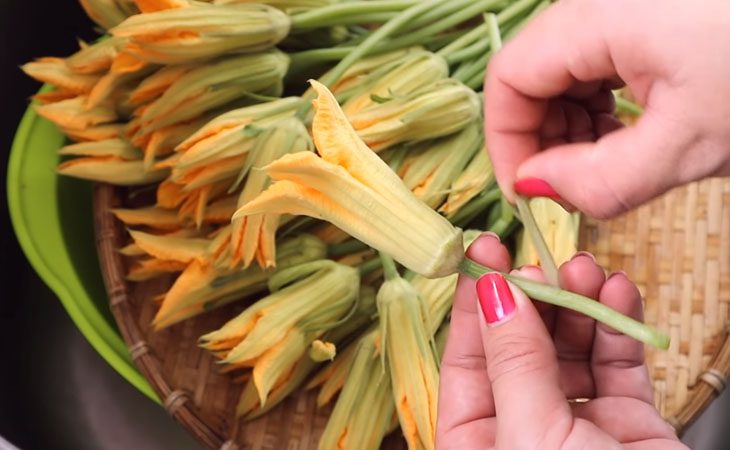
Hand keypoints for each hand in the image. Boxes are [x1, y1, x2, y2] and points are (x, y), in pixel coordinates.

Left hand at [435, 234, 686, 449]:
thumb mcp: (532, 436)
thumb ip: (514, 362)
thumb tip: (493, 293)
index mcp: (476, 443)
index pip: (466, 358)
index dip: (473, 302)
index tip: (480, 251)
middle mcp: (521, 431)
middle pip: (519, 346)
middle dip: (533, 299)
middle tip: (545, 261)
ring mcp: (576, 427)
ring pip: (570, 350)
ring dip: (578, 306)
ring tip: (587, 272)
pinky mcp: (628, 426)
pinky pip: (616, 366)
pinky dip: (617, 327)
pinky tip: (618, 292)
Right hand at [484, 0, 729, 218]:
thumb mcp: (691, 144)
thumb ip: (601, 180)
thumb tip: (534, 188)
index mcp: (598, 16)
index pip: (509, 79)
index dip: (506, 142)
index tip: (528, 193)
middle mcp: (598, 0)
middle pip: (531, 73)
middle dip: (541, 136)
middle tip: (573, 185)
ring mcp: (623, 4)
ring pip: (561, 69)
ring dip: (570, 124)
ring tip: (608, 160)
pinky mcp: (646, 12)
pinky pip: (595, 59)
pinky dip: (598, 103)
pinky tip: (629, 128)